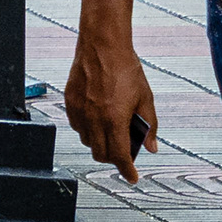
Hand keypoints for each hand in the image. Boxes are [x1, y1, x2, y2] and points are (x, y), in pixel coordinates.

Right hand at [62, 25, 159, 182]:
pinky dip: (86, 130)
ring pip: (86, 142)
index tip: (132, 177)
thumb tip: (151, 146)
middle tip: (123, 152)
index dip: (127, 170)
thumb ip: (149, 126)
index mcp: (115, 119)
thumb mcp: (145, 98)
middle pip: (100, 154)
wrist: (102, 44)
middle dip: (113, 158)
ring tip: (109, 132)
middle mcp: (94, 118)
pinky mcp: (70, 101)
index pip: (119, 156)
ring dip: (98, 144)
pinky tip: (96, 120)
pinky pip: (76, 126)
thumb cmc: (125, 68)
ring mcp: (80, 110)